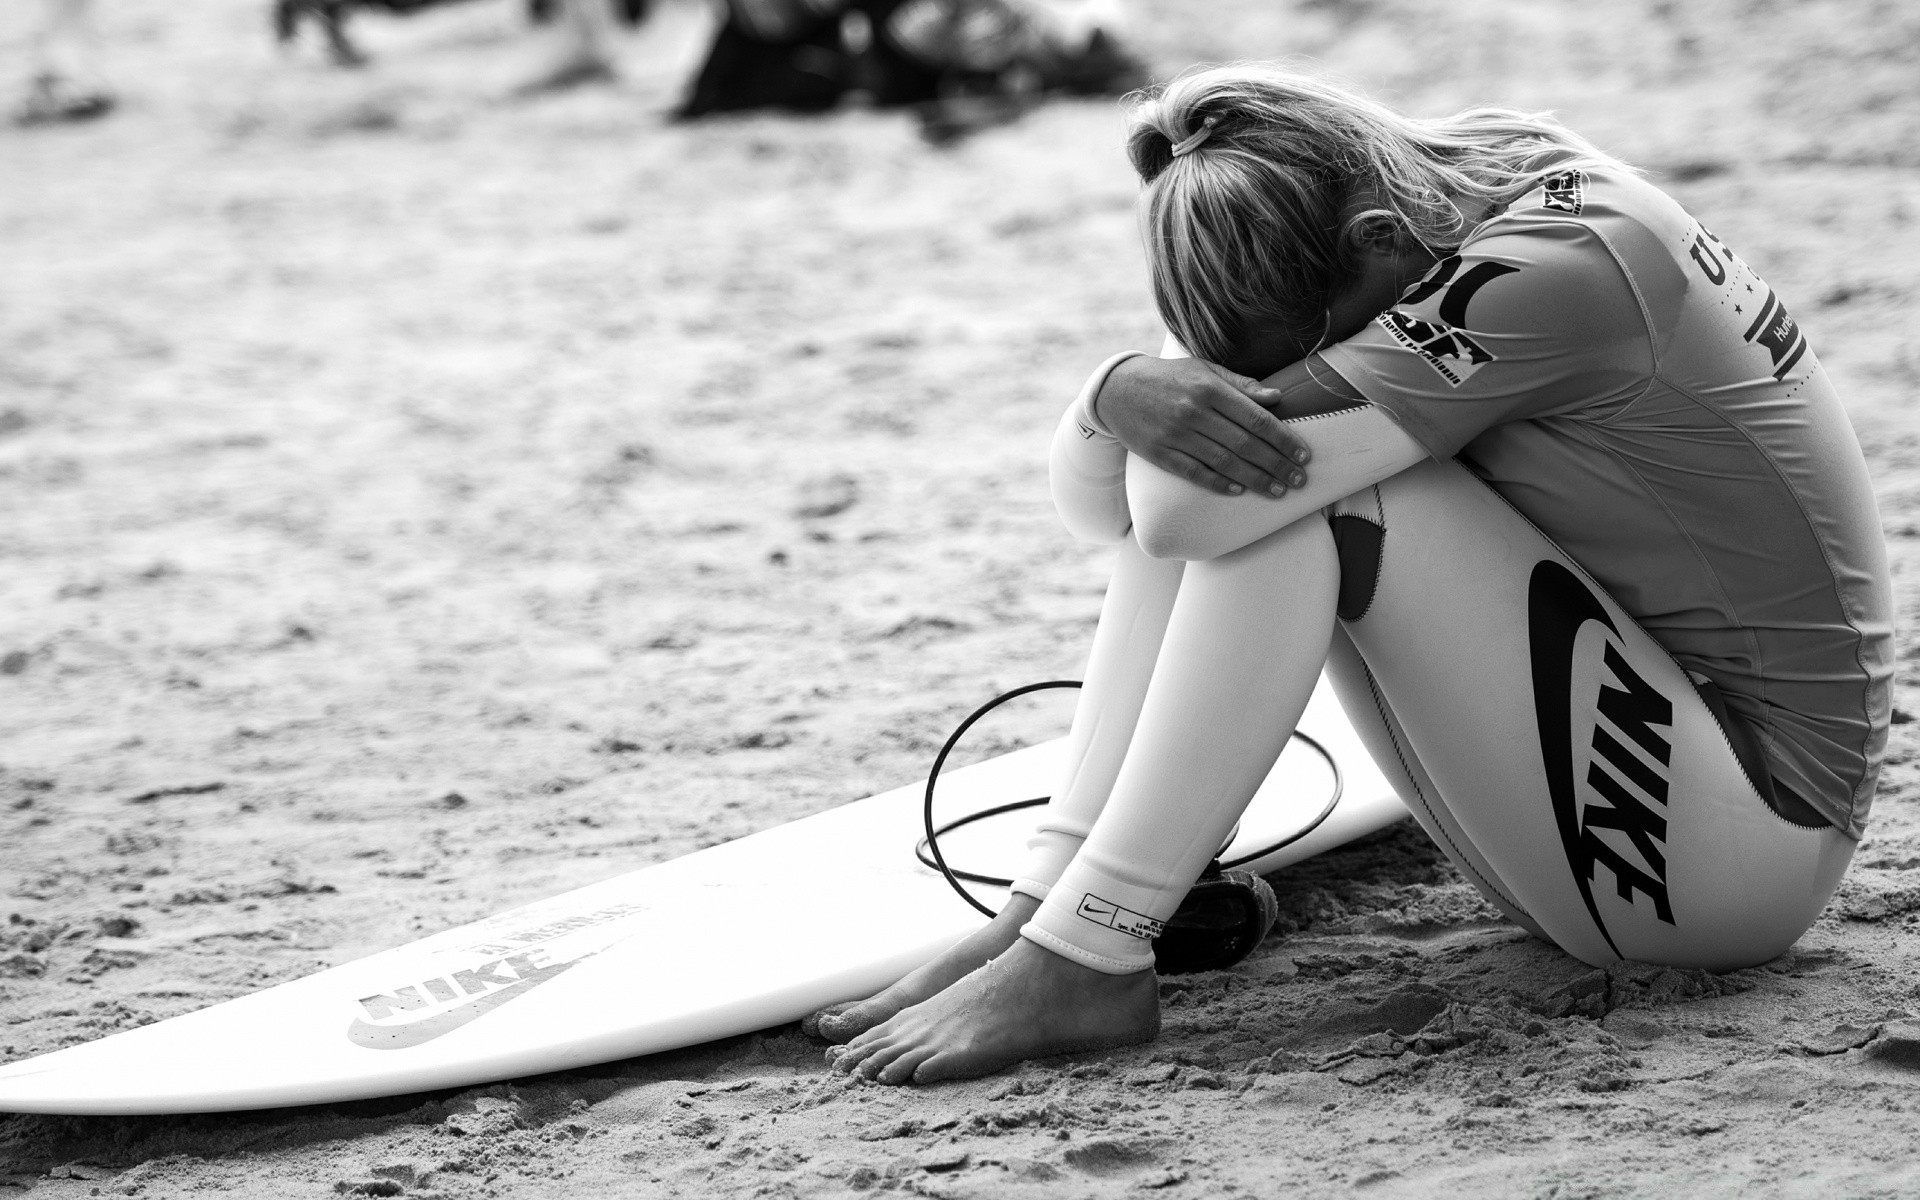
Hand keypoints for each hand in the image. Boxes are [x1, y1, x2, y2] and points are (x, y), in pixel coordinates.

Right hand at [1094, 356, 1310, 496]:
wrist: (1117, 390)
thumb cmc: (1169, 378)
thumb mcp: (1204, 371)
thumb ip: (1241, 385)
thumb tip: (1277, 397)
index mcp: (1210, 389)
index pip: (1256, 419)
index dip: (1283, 439)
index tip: (1304, 454)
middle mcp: (1194, 412)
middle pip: (1245, 444)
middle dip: (1277, 464)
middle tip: (1300, 480)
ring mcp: (1175, 435)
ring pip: (1224, 462)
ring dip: (1255, 479)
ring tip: (1278, 490)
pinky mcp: (1159, 453)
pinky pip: (1194, 473)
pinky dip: (1219, 483)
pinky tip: (1240, 491)